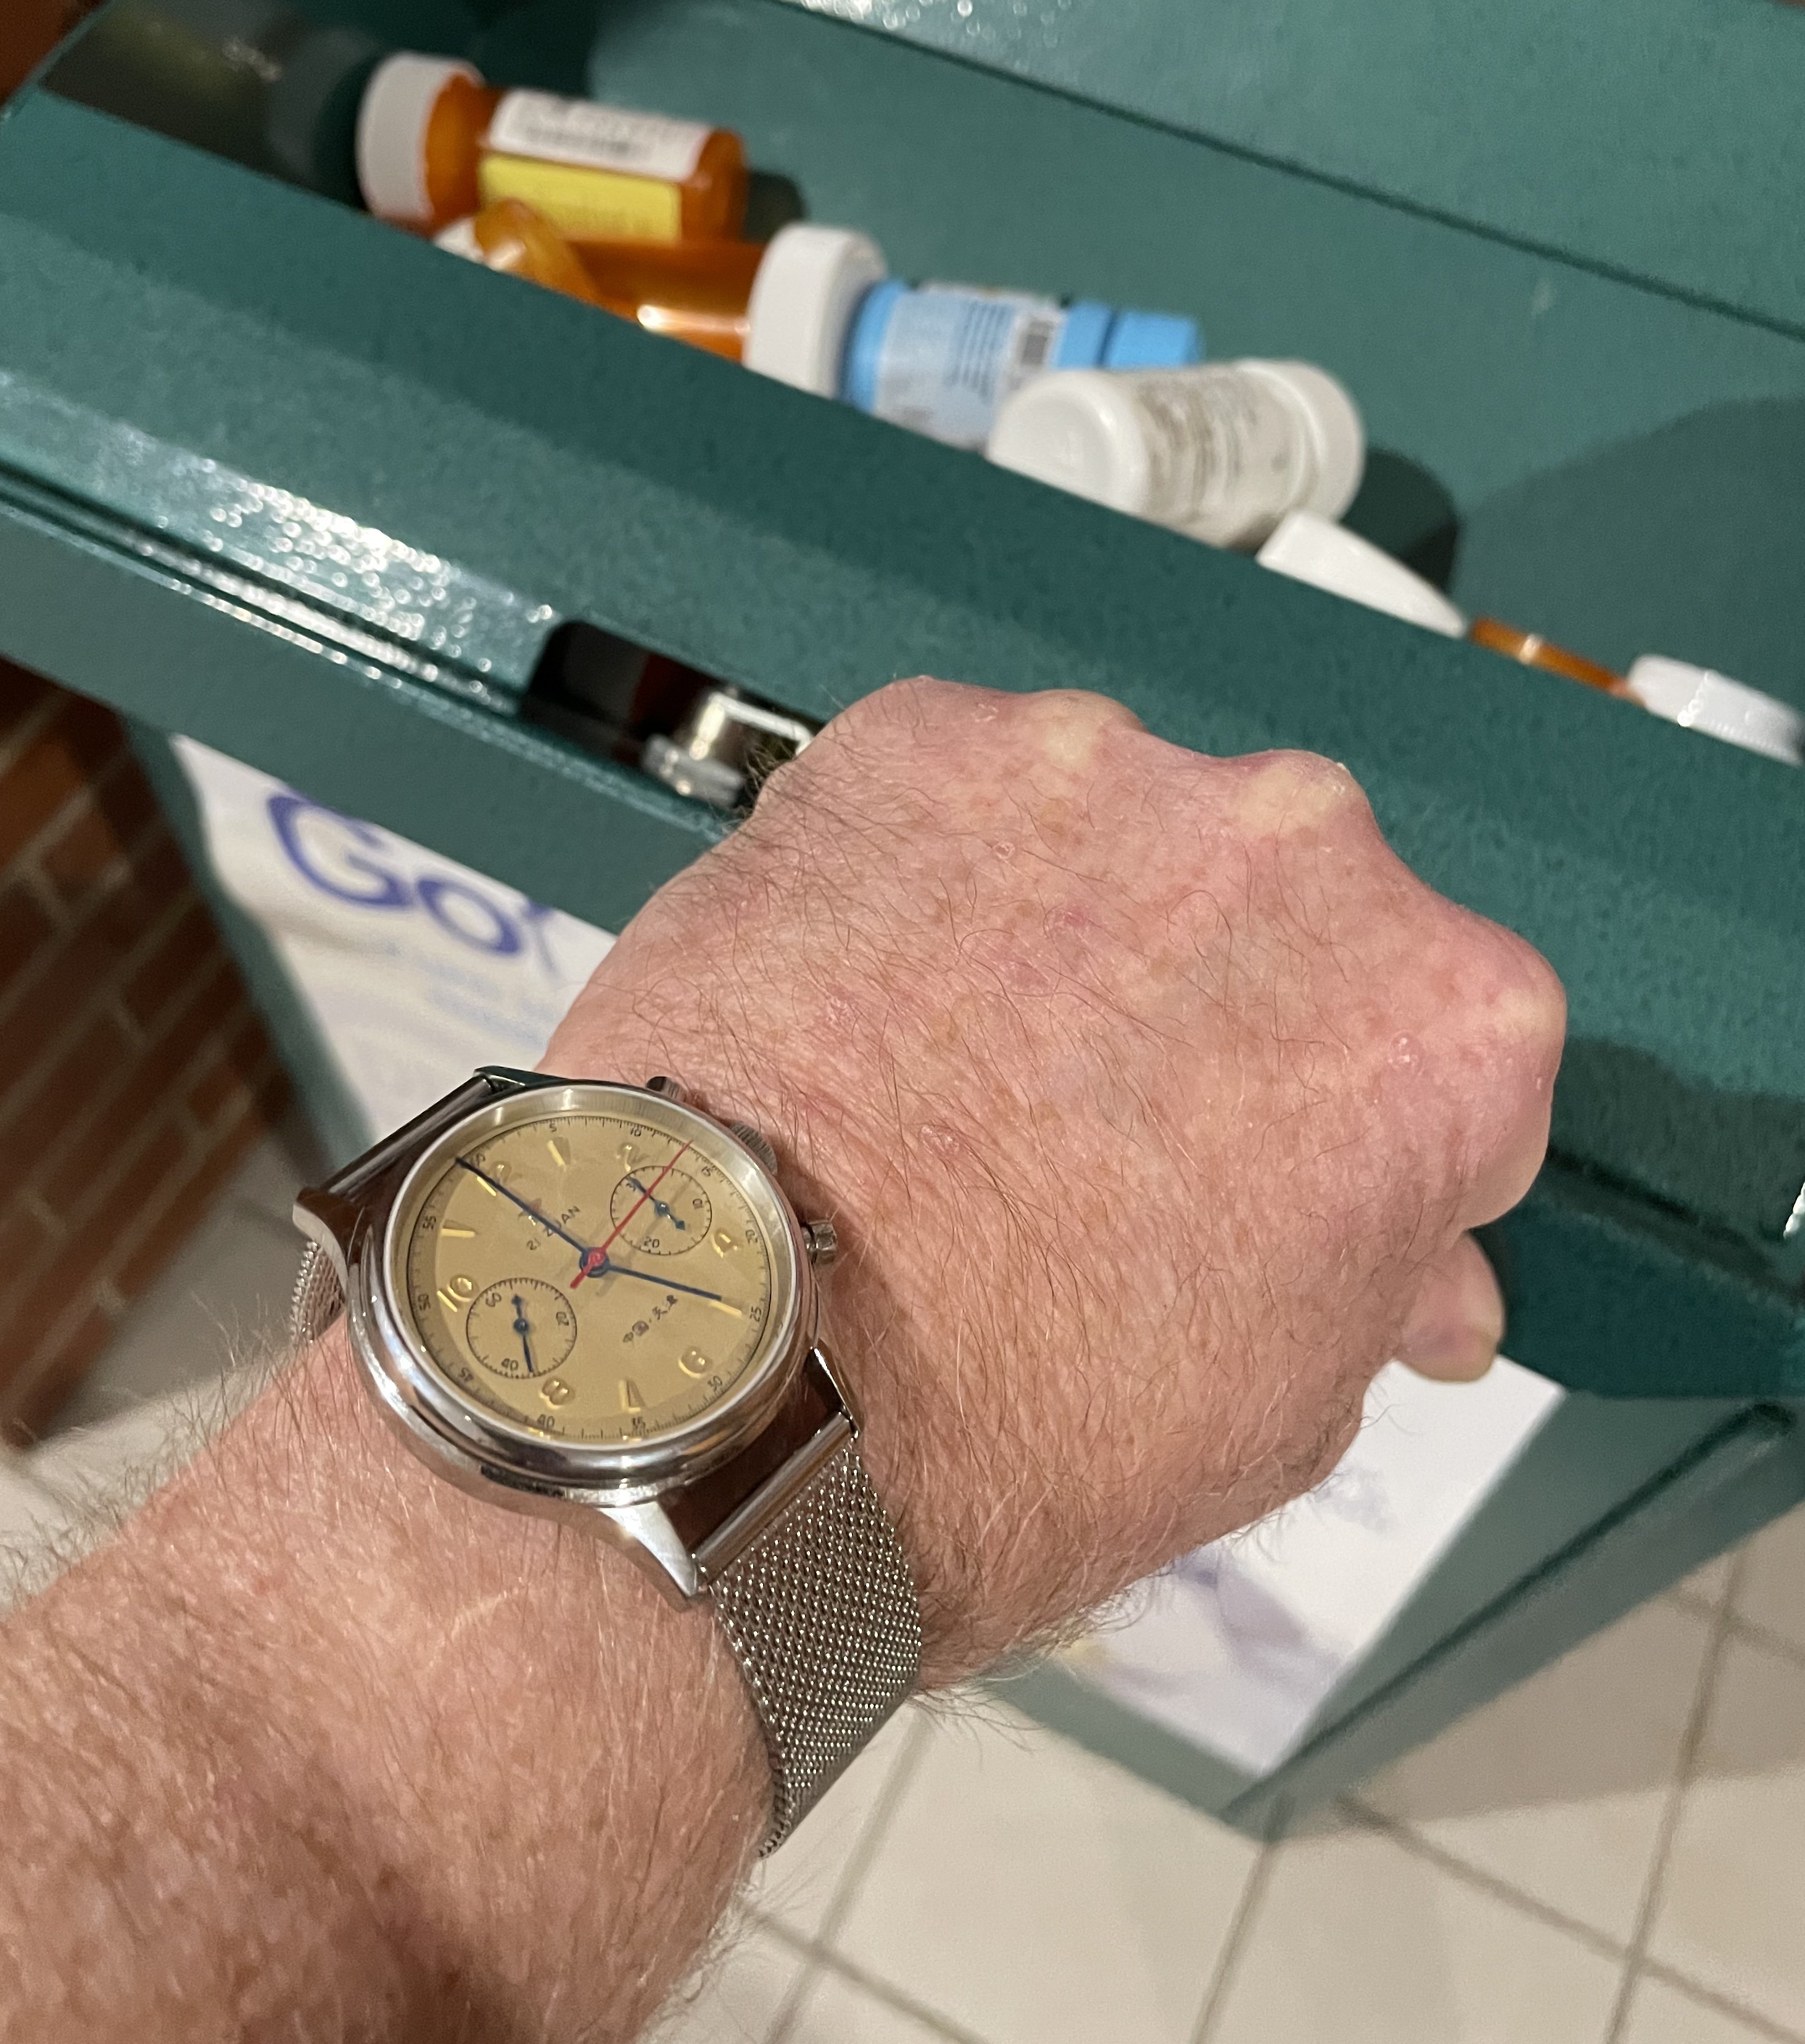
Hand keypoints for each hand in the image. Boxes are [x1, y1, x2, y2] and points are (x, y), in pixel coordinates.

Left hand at [547, 681, 1561, 1678]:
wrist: (727, 1376)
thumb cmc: (996, 1427)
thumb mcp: (1281, 1406)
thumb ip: (1376, 1275)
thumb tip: (1417, 1264)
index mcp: (1440, 1019)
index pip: (1440, 1047)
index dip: (1352, 1129)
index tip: (1280, 1171)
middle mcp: (1298, 851)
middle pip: (1283, 916)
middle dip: (1215, 1006)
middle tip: (1098, 1127)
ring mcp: (1099, 774)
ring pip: (1117, 837)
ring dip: (1066, 923)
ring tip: (957, 1069)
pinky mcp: (919, 741)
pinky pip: (958, 794)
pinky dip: (923, 872)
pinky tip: (875, 996)